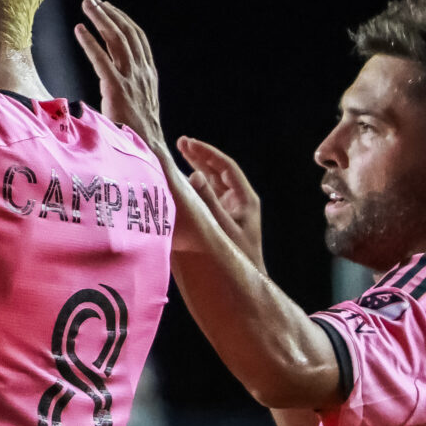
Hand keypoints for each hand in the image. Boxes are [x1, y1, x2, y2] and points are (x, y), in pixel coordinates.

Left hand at [73, 0, 165, 147]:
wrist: (149, 152)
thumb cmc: (138, 134)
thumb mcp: (137, 106)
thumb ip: (127, 91)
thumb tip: (112, 88)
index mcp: (148, 74)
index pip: (137, 39)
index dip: (123, 20)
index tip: (109, 8)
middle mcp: (142, 72)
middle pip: (127, 33)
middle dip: (110, 13)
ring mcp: (131, 80)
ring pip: (117, 39)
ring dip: (101, 18)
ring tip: (88, 4)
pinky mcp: (117, 90)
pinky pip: (102, 60)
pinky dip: (90, 42)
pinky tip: (80, 29)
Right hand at [177, 135, 266, 267]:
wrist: (244, 282)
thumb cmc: (236, 257)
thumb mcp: (220, 228)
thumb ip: (207, 202)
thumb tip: (194, 176)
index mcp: (245, 199)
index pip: (225, 167)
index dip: (207, 153)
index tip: (189, 144)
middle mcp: (238, 201)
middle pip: (218, 171)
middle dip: (200, 156)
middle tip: (181, 142)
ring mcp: (230, 210)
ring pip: (212, 182)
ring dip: (196, 168)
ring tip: (180, 152)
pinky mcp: (221, 219)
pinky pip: (207, 196)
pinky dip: (194, 186)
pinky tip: (180, 179)